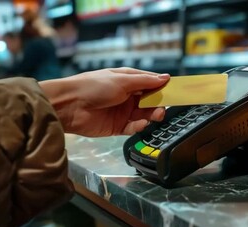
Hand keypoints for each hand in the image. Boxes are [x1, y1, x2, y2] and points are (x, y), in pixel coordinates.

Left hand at [40, 67, 169, 136]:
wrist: (70, 106)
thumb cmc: (94, 86)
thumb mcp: (122, 80)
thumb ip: (145, 81)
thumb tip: (166, 78)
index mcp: (129, 81)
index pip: (151, 83)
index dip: (163, 87)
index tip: (177, 92)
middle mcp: (128, 96)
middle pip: (150, 101)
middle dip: (158, 104)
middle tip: (162, 108)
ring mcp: (123, 112)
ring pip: (144, 115)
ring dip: (151, 116)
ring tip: (154, 116)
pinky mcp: (118, 127)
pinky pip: (134, 127)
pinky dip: (139, 126)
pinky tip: (139, 124)